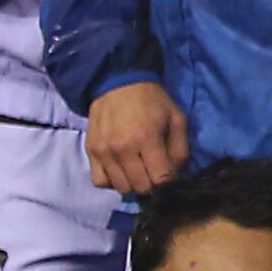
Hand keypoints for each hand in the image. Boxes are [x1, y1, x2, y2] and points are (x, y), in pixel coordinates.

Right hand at [84, 81, 192, 196]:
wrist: (118, 83)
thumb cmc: (152, 101)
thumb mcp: (176, 119)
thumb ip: (180, 150)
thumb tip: (175, 175)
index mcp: (147, 138)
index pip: (161, 179)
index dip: (169, 182)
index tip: (169, 174)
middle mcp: (123, 148)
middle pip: (142, 188)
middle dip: (153, 185)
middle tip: (154, 172)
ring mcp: (104, 152)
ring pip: (122, 187)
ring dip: (133, 184)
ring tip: (138, 170)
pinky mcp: (91, 152)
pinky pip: (100, 181)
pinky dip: (112, 181)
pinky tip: (120, 170)